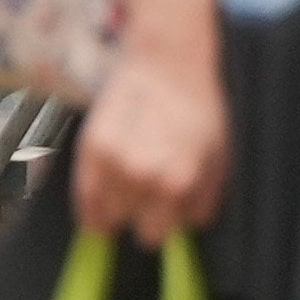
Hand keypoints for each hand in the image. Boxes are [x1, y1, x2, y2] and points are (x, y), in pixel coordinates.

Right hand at [72, 42, 228, 247]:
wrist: (167, 64)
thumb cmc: (198, 112)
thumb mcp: (218, 160)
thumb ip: (203, 201)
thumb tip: (185, 228)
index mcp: (177, 183)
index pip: (153, 234)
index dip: (156, 226)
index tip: (157, 217)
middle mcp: (141, 176)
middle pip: (125, 223)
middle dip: (134, 213)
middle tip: (143, 194)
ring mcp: (111, 160)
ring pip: (100, 211)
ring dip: (112, 204)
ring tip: (124, 185)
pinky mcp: (89, 145)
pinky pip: (82, 192)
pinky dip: (88, 200)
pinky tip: (99, 196)